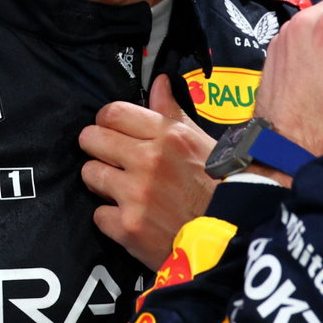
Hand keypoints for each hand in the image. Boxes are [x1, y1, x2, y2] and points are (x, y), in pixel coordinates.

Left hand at [80, 74, 217, 268]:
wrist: (232, 239)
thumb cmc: (221, 188)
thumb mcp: (203, 144)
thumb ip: (173, 113)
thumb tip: (159, 82)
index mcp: (169, 136)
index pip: (113, 112)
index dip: (107, 121)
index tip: (112, 131)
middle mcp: (149, 160)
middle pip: (91, 138)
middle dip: (96, 147)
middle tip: (110, 159)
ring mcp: (136, 195)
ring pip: (90, 174)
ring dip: (102, 182)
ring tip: (121, 190)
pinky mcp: (128, 227)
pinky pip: (99, 214)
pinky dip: (112, 218)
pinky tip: (132, 219)